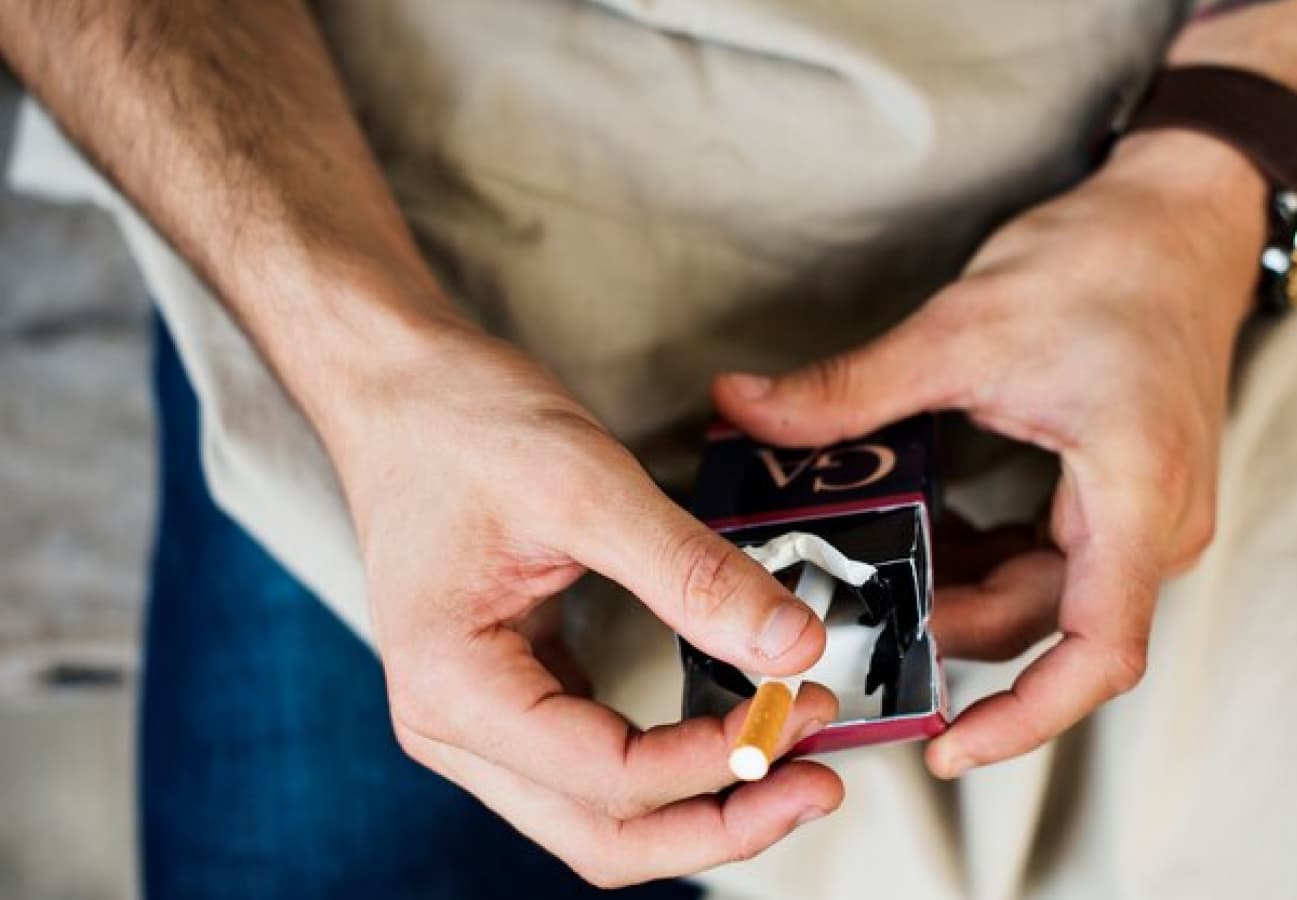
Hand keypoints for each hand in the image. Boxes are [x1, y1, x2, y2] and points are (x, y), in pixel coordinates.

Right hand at [317, 320, 841, 885]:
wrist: (399, 384)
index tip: (797, 708)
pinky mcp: (513, 692)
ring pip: (601, 815)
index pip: (609, 778)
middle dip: (719, 821)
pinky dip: (672, 764)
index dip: (718, 759)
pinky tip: (735, 730)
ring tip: (791, 758)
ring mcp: (479, 717)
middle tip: (815, 780)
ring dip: (701, 804)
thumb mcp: (586, 484)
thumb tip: (791, 645)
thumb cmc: (459, 421)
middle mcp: (453, 725)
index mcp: (453, 688)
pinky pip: (597, 765)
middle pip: (604, 835)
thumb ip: (693, 573)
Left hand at [712, 130, 1265, 778]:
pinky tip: (920, 542)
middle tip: (847, 619)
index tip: (948, 747)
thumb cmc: (1105, 264)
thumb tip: (741, 406)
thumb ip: (852, 388)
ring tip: (870, 583)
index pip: (1099, 652)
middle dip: (947, 631)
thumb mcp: (963, 327)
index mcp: (1138, 497)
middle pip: (1045, 625)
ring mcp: (1147, 517)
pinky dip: (985, 562)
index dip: (1026, 718)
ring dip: (960, 596)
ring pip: (1045, 599)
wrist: (1180, 218)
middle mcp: (1157, 527)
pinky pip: (1053, 564)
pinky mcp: (1126, 501)